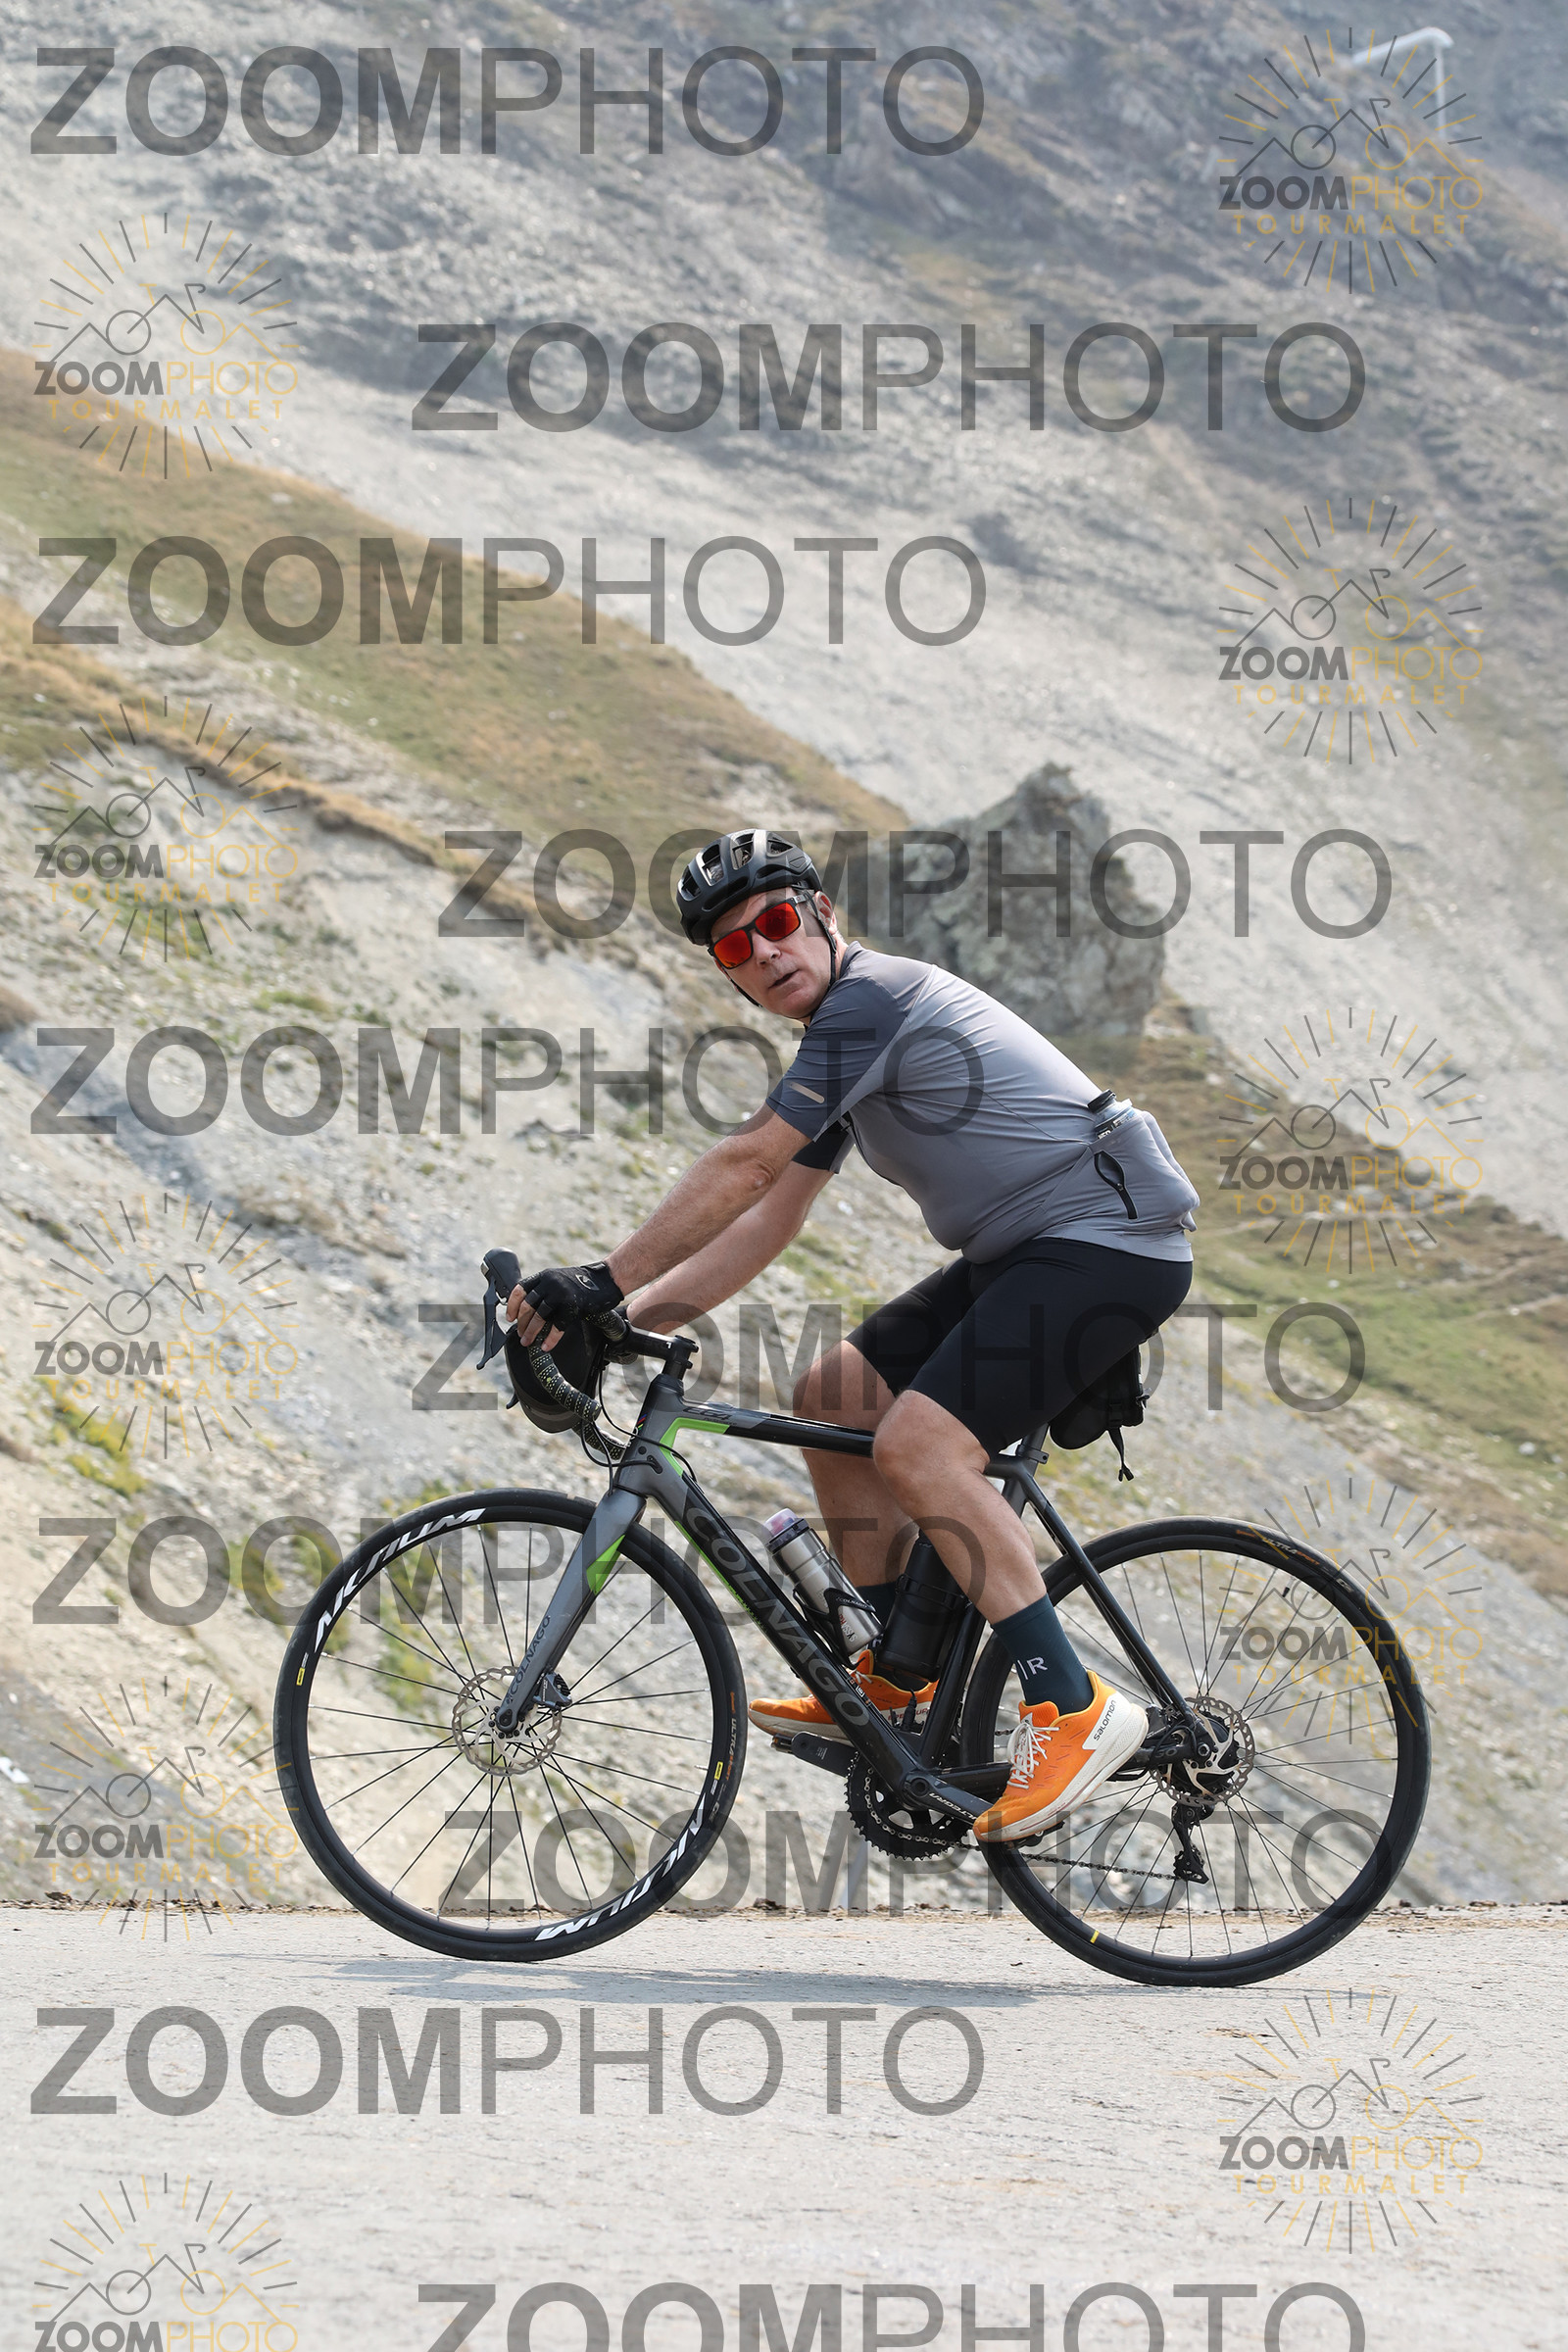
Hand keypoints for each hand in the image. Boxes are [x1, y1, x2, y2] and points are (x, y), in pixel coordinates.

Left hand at [507, 1259, 623, 1345]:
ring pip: (539, 1317)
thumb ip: (544, 1290)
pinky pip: (557, 1325)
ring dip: (531, 1332)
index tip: (510, 1318)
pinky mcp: (573, 1305)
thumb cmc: (583, 1282)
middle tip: (520, 1335)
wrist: (606, 1279)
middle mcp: (550, 1283)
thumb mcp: (558, 1279)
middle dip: (522, 1324)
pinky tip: (546, 1346)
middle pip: (528, 1306)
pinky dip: (550, 1338)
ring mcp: (561, 1293)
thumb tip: (528, 1311)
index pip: (520, 1290)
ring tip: (528, 1342)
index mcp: (543, 1276)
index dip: (512, 1306)